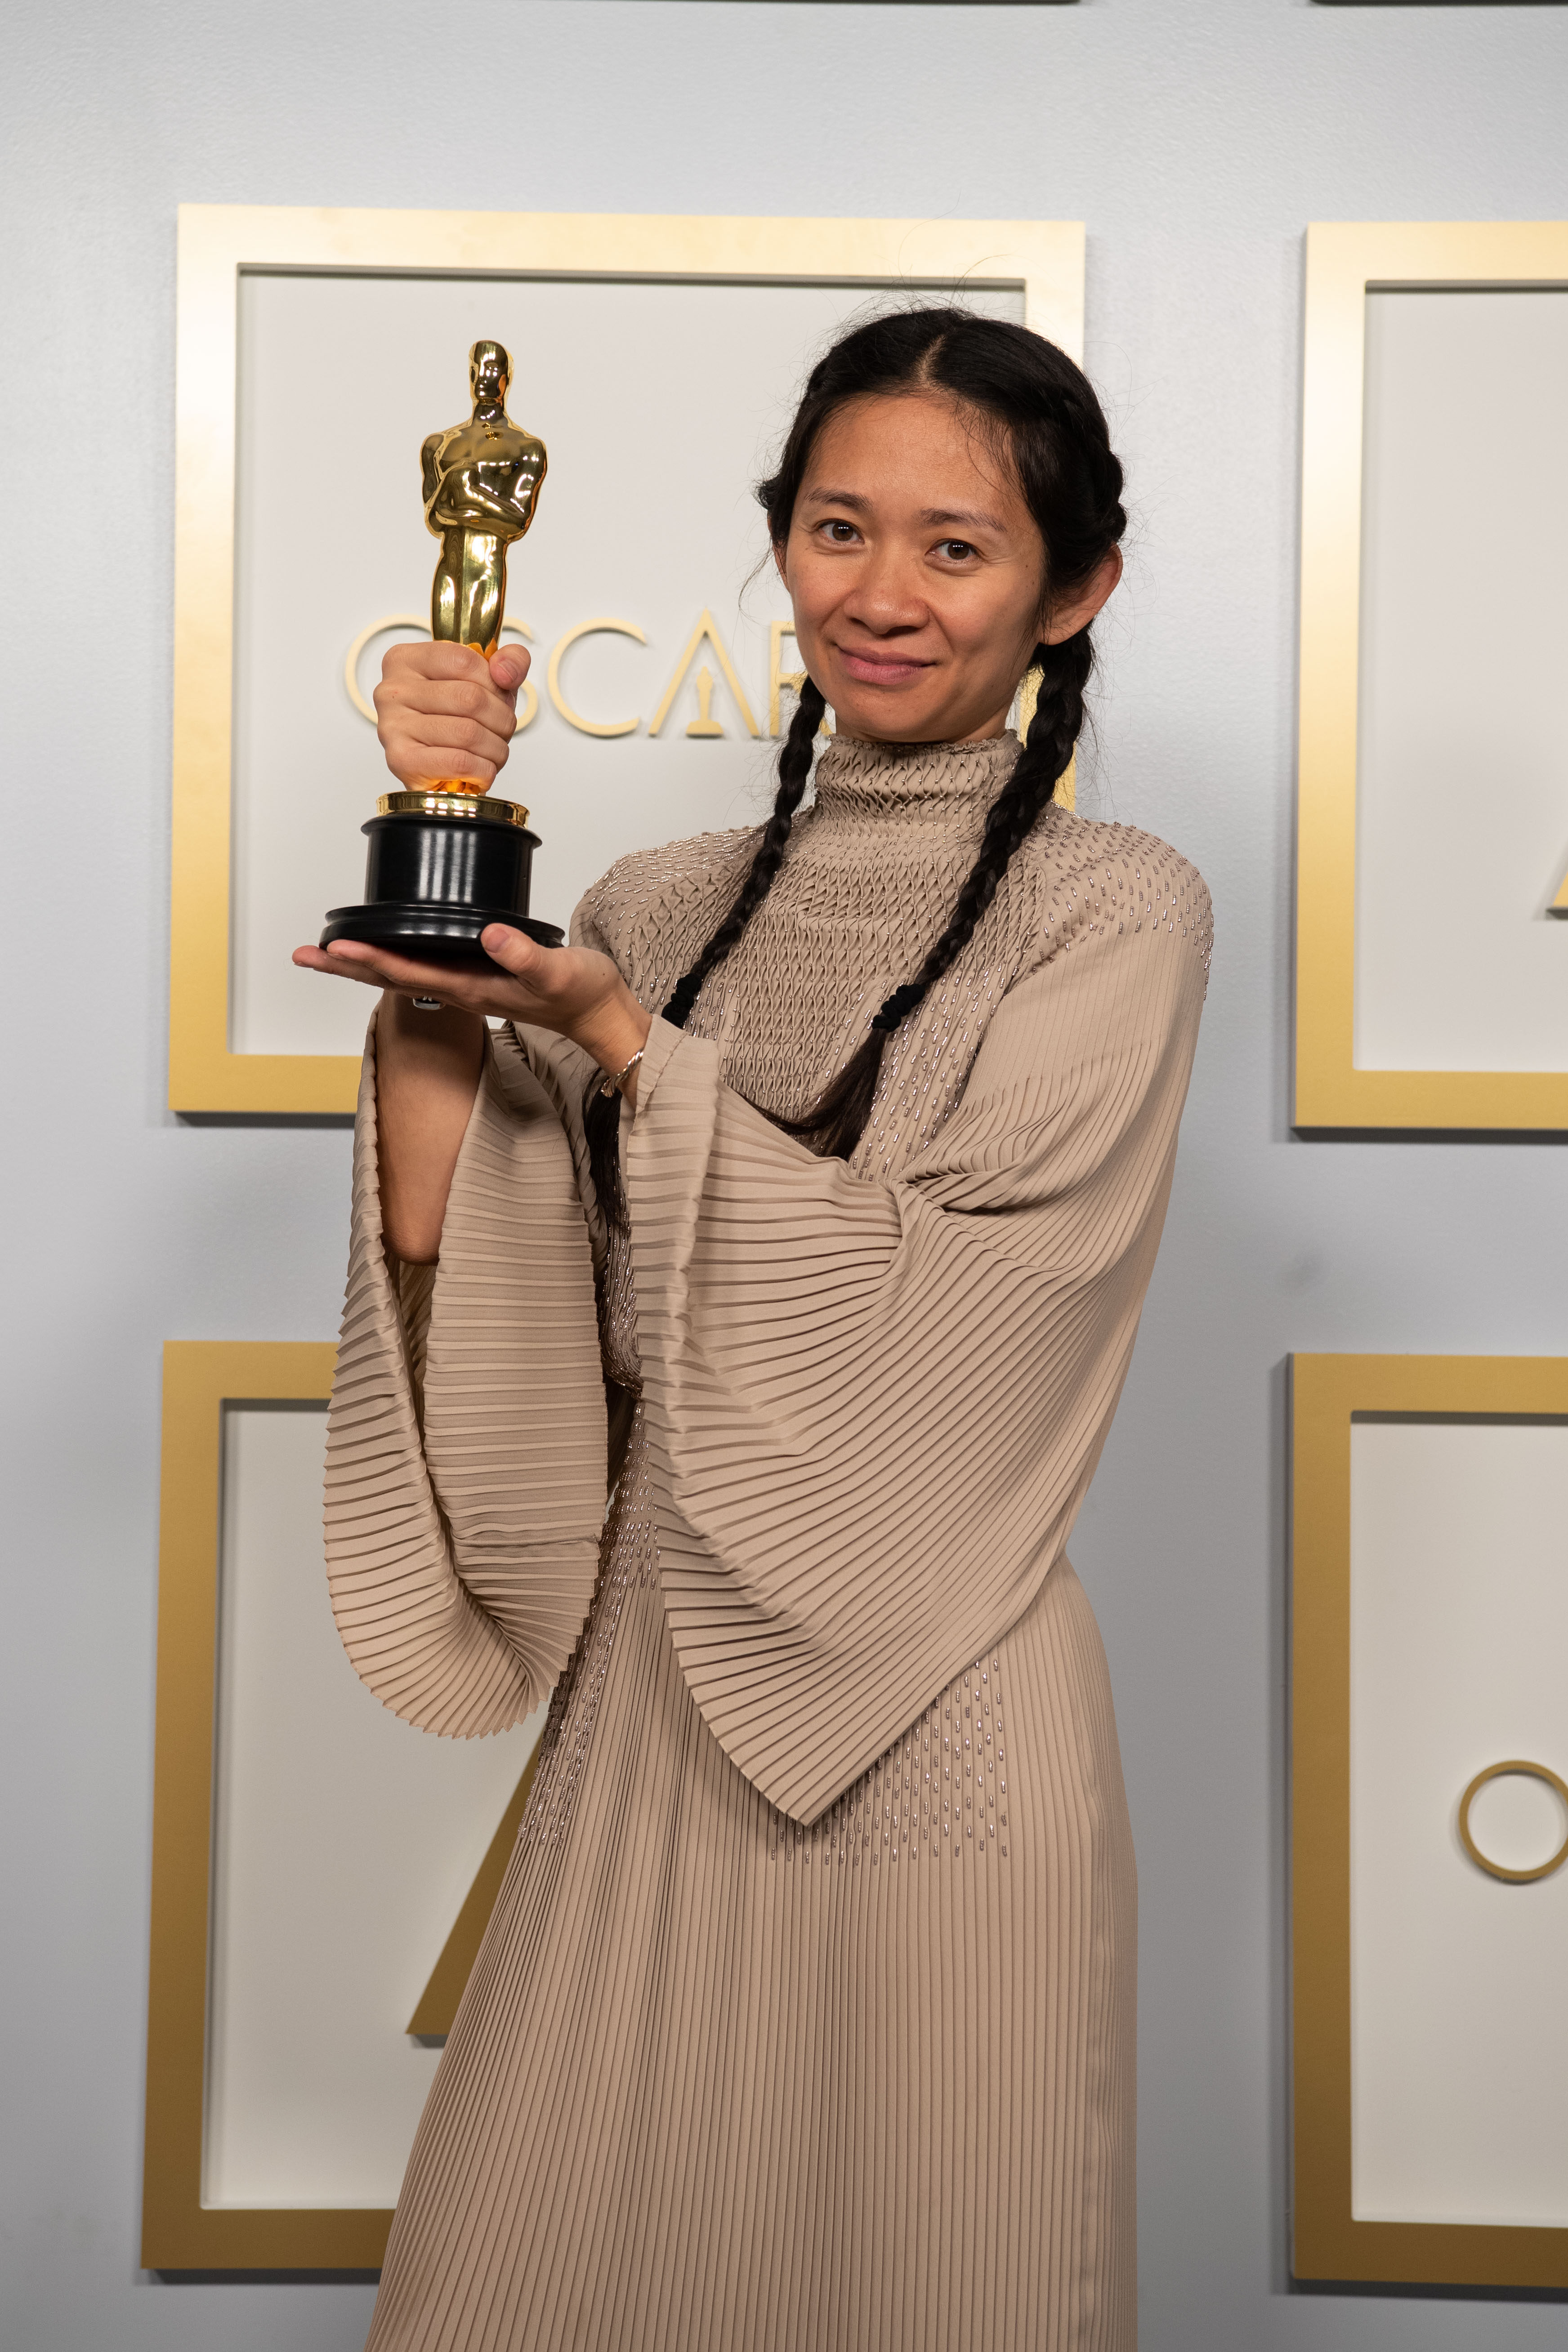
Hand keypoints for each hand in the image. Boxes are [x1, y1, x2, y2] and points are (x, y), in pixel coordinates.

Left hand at [292, 926, 652, 1095]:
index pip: (407, 973)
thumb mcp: (557, 972)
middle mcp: (459, 989)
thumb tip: (489, 934)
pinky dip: (392, 956)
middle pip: (388, 978)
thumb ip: (524, 955)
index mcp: (471, 989)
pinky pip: (421, 965)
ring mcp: (464, 984)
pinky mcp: (474, 975)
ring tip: (326, 951)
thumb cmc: (581, 994)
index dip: (369, 959)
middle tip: (304, 954)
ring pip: (399, 972)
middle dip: (345, 967)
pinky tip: (382, 945)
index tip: (335, 947)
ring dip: (360, 963)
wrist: (599, 1014)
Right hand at [375, 639, 529, 791]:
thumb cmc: (459, 720)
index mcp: (407, 660)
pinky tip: (480, 769)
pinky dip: (483, 770)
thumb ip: (510, 661)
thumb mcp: (488, 681)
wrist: (437, 774)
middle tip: (502, 731)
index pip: (463, 660)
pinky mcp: (401, 761)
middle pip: (470, 698)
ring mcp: (393, 726)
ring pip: (468, 733)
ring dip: (496, 749)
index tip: (499, 699)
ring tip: (493, 752)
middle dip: (501, 719)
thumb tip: (505, 671)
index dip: (495, 684)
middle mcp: (393, 689)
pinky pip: (460, 762)